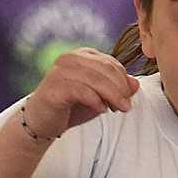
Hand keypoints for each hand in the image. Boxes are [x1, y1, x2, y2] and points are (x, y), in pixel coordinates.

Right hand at [22, 49, 139, 140]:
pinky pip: (82, 90)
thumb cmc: (70, 107)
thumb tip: (135, 84)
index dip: (123, 81)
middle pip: (105, 69)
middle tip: (127, 106)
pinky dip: (95, 100)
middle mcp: (70, 58)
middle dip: (120, 89)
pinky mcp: (55, 86)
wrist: (42, 121)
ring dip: (112, 96)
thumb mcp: (98, 98)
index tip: (127, 99)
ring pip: (95, 79)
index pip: (110, 63)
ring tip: (118, 109)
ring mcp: (61, 71)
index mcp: (82, 56)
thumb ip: (116, 90)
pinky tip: (101, 110)